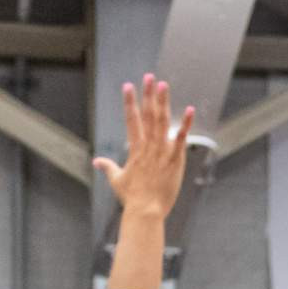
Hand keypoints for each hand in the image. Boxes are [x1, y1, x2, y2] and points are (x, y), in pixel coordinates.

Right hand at [92, 76, 195, 219]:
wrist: (145, 211)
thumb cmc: (132, 198)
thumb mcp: (117, 180)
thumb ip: (108, 167)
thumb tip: (96, 162)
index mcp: (135, 149)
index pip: (131, 120)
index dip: (130, 102)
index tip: (128, 86)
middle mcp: (148, 146)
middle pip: (148, 115)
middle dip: (148, 95)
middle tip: (149, 77)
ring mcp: (161, 152)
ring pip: (162, 122)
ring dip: (163, 102)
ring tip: (163, 85)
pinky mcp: (175, 160)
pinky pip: (181, 139)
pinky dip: (186, 124)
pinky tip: (190, 110)